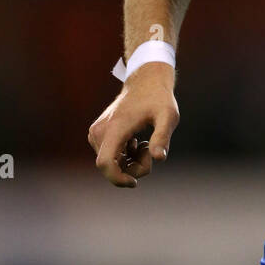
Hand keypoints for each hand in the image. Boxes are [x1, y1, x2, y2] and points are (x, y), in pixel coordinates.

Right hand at [87, 62, 178, 187]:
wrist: (145, 81)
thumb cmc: (159, 98)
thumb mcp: (168, 116)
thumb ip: (163, 137)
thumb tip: (159, 158)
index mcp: (114, 129)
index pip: (105, 164)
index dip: (118, 179)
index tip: (135, 182)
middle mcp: (99, 132)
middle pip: (111, 166)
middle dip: (133, 167)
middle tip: (151, 150)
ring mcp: (96, 133)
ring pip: (111, 163)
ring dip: (131, 162)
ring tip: (146, 143)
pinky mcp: (97, 134)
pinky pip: (110, 156)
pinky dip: (126, 156)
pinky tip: (137, 142)